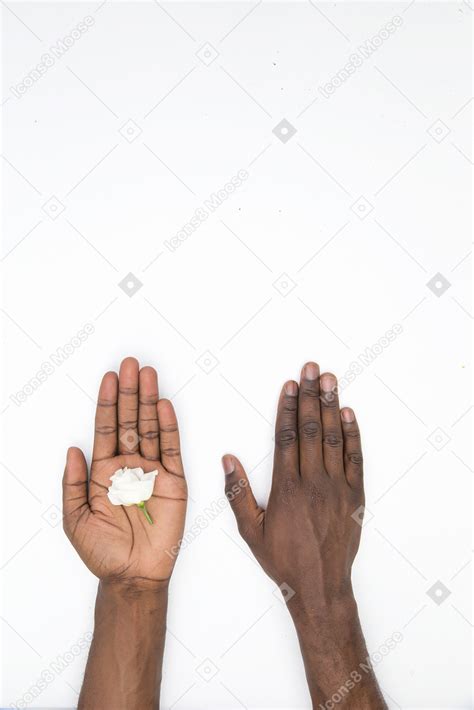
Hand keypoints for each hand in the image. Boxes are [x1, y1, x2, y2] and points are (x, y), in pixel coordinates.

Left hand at [63, 357, 186, 587]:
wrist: (133, 575)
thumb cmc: (103, 551)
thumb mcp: (75, 518)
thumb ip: (73, 483)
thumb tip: (73, 449)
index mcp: (104, 470)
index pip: (106, 428)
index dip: (107, 403)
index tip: (108, 377)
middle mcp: (129, 465)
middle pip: (129, 420)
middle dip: (129, 392)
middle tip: (130, 365)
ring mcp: (152, 471)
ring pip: (151, 428)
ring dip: (149, 401)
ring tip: (147, 375)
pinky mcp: (174, 481)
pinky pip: (171, 449)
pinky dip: (169, 427)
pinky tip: (164, 406)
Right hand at [223, 362, 385, 707]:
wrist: (320, 586)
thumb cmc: (283, 560)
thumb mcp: (250, 531)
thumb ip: (238, 493)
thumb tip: (228, 460)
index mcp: (286, 488)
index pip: (286, 437)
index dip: (287, 408)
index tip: (289, 385)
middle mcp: (313, 482)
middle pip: (310, 429)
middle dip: (310, 396)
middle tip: (311, 369)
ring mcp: (337, 487)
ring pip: (334, 438)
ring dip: (331, 406)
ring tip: (330, 380)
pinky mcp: (355, 496)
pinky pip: (355, 459)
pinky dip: (353, 434)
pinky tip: (348, 413)